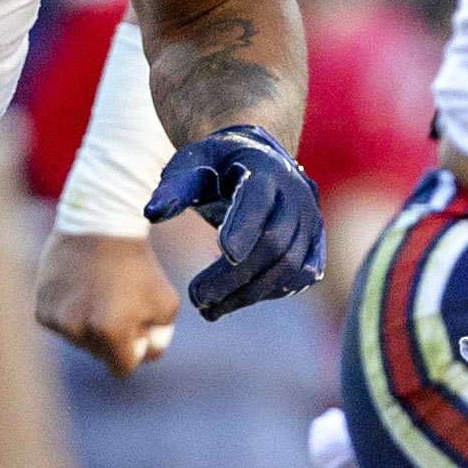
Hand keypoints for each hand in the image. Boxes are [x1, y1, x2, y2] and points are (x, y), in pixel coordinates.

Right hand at [33, 228, 181, 375]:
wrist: (100, 222)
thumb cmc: (138, 265)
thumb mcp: (166, 302)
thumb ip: (160, 337)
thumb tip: (145, 355)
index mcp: (111, 331)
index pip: (123, 368)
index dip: (134, 350)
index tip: (137, 329)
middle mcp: (78, 329)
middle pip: (98, 354)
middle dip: (111, 338)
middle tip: (119, 304)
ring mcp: (57, 319)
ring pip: (77, 339)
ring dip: (89, 325)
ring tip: (99, 291)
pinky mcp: (41, 308)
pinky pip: (60, 325)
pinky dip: (70, 313)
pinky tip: (80, 288)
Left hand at [145, 123, 321, 317]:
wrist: (259, 158)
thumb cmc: (218, 163)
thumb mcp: (193, 162)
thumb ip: (175, 186)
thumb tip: (152, 213)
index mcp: (266, 169)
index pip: (258, 202)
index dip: (243, 228)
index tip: (221, 253)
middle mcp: (296, 196)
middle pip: (274, 244)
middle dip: (234, 277)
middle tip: (196, 298)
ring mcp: (310, 221)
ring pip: (289, 266)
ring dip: (249, 294)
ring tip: (210, 309)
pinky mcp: (315, 242)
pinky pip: (300, 275)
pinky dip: (269, 292)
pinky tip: (236, 300)